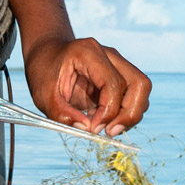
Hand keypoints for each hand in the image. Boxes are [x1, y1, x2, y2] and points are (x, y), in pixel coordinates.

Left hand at [25, 35, 150, 136]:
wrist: (46, 54)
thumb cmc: (43, 71)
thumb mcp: (43, 95)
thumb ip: (62, 113)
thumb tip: (88, 129)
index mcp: (88, 52)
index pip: (114, 83)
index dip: (109, 111)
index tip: (94, 128)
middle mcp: (109, 55)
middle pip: (139, 84)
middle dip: (129, 114)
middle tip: (110, 132)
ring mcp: (117, 63)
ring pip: (141, 90)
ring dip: (130, 114)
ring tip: (107, 128)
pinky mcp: (119, 75)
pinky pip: (133, 96)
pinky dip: (125, 112)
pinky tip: (106, 121)